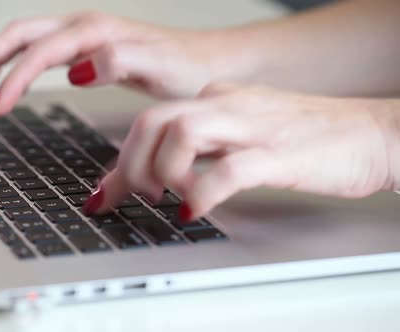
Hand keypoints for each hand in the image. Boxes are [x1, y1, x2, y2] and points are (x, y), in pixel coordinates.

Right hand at [0, 12, 230, 113]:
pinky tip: (13, 79)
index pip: (39, 51)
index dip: (12, 78)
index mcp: (95, 32)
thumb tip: (77, 69)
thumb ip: (118, 62)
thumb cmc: (185, 67)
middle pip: (22, 35)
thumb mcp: (157, 66)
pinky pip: (44, 50)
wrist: (208, 63)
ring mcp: (86, 37)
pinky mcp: (90, 49)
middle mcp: (86, 28)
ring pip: (28, 40)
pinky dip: (19, 63)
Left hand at [82, 83, 399, 220]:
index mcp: (216, 100)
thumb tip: (157, 177)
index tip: (103, 193)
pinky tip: (195, 209)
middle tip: (132, 196)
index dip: (119, 161)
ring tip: (163, 197)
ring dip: (160, 170)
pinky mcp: (279, 153)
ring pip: (183, 131)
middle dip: (130, 164)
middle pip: (154, 121)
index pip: (150, 121)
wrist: (371, 133)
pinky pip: (230, 168)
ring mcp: (253, 127)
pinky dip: (204, 189)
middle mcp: (227, 106)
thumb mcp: (242, 136)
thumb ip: (200, 151)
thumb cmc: (306, 140)